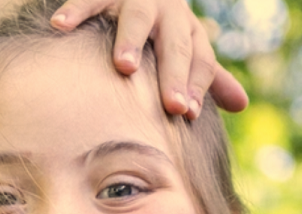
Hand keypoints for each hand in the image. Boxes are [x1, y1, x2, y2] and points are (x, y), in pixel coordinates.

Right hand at [48, 0, 248, 119]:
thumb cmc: (164, 28)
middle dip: (175, 74)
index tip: (190, 114)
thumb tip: (242, 105)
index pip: (201, 60)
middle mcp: (169, 13)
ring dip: (132, 41)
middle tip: (173, 106)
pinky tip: (60, 26)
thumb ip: (210, 77)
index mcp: (190, 31)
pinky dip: (76, 10)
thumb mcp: (188, 46)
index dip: (197, 86)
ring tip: (125, 66)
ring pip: (138, 18)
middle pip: (175, 44)